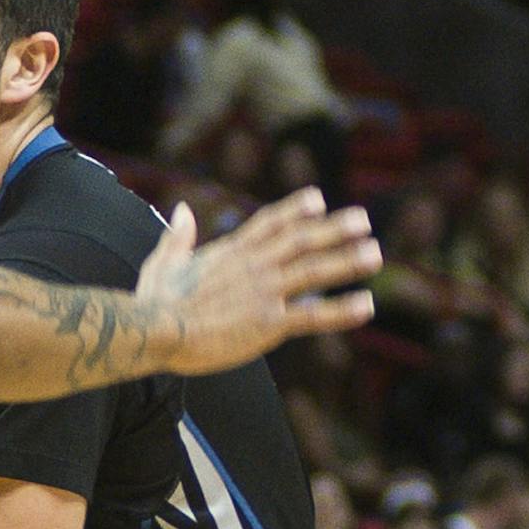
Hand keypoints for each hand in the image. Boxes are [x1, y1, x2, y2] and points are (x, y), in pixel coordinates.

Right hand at [137, 189, 379, 374]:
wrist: (155, 329)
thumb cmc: (153, 302)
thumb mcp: (162, 261)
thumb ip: (177, 236)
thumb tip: (182, 210)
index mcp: (229, 253)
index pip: (269, 224)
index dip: (295, 210)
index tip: (318, 199)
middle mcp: (253, 266)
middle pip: (301, 240)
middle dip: (334, 229)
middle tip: (363, 221)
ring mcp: (264, 293)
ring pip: (314, 271)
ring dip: (347, 262)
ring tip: (375, 255)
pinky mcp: (268, 323)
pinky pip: (313, 315)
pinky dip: (341, 311)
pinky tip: (365, 306)